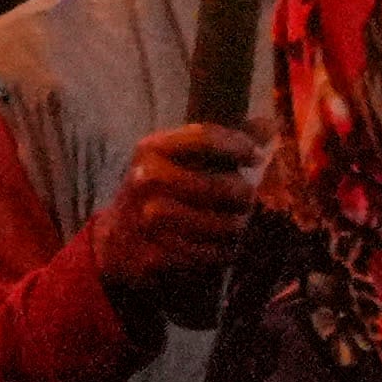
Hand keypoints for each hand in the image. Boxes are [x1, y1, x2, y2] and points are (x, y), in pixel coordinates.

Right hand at [93, 120, 263, 314]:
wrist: (114, 242)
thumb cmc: (156, 192)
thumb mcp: (174, 159)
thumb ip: (220, 142)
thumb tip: (267, 125)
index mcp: (151, 149)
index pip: (206, 138)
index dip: (239, 146)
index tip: (256, 156)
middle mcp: (148, 181)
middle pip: (223, 186)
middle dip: (245, 195)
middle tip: (247, 200)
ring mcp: (150, 221)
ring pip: (223, 225)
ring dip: (237, 227)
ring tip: (235, 224)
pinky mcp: (156, 256)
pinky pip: (211, 255)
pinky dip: (224, 252)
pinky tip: (221, 246)